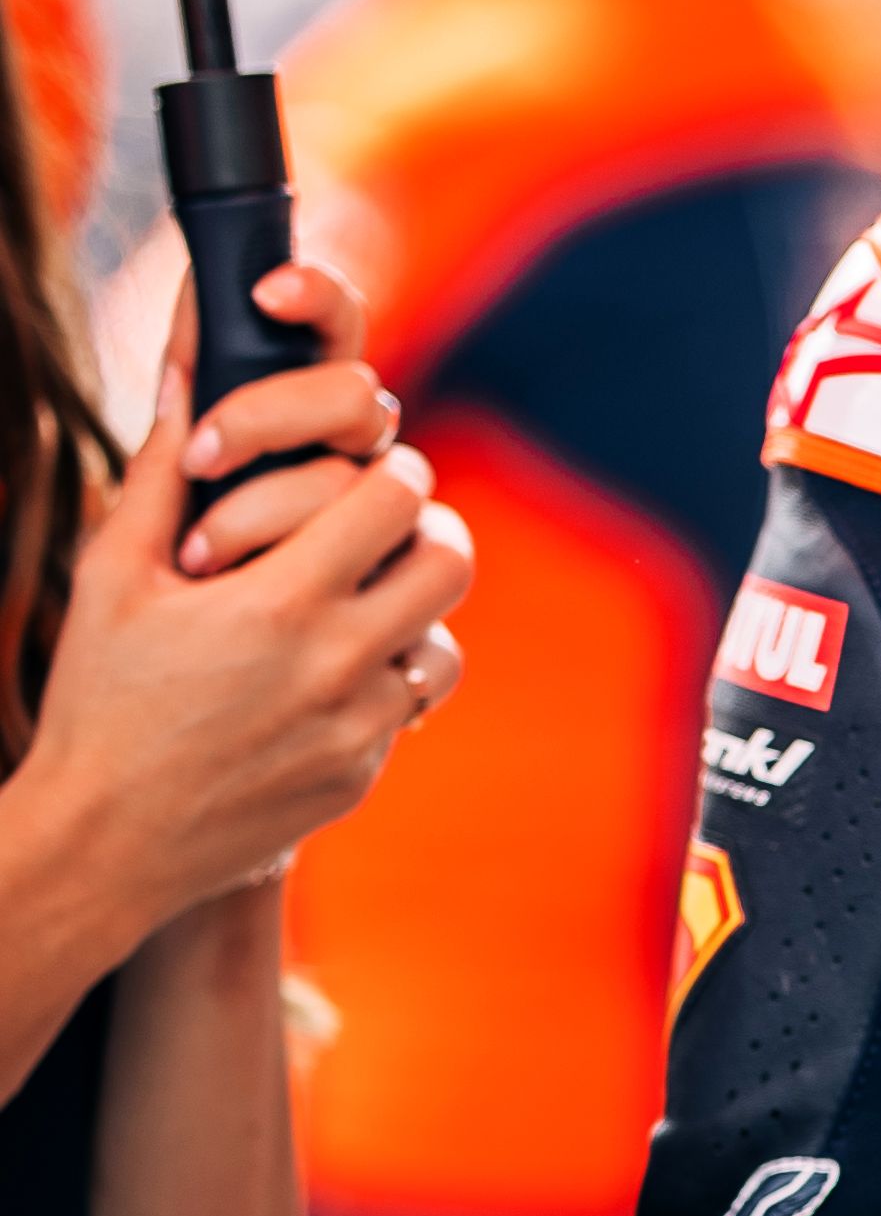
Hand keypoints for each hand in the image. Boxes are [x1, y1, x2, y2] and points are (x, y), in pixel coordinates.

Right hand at [21, 292, 472, 949]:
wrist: (103, 842)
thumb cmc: (97, 699)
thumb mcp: (110, 577)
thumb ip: (156, 471)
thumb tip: (180, 373)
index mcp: (279, 603)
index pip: (395, 496)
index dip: (386, 469)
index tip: (362, 470)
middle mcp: (337, 667)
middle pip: (449, 561)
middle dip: (422, 529)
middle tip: (381, 525)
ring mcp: (360, 730)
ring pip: (442, 641)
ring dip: (408, 610)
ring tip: (356, 598)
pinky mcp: (362, 774)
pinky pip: (407, 707)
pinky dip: (379, 679)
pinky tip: (322, 671)